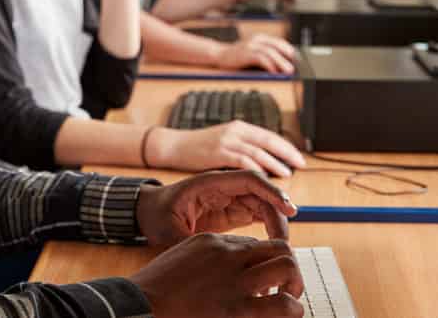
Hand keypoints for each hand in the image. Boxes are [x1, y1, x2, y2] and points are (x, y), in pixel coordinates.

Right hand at [130, 234, 303, 317]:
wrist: (140, 306)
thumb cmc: (153, 290)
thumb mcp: (180, 260)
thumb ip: (204, 260)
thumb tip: (222, 272)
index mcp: (212, 242)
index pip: (253, 244)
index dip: (262, 263)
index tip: (261, 280)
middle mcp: (229, 255)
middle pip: (278, 246)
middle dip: (288, 265)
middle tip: (285, 286)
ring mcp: (235, 281)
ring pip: (287, 266)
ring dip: (294, 283)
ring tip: (289, 300)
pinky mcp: (237, 310)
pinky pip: (282, 305)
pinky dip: (291, 309)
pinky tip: (285, 316)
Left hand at [135, 169, 298, 245]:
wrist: (149, 212)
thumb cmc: (157, 214)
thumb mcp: (168, 229)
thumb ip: (189, 241)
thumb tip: (208, 258)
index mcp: (210, 182)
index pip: (248, 179)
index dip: (271, 191)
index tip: (287, 208)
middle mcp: (225, 186)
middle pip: (261, 192)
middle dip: (278, 212)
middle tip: (284, 240)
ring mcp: (230, 198)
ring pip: (263, 204)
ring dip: (276, 221)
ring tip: (279, 246)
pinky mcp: (233, 211)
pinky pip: (258, 213)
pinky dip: (269, 225)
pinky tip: (273, 242)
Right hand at [148, 121, 306, 177]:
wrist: (174, 146)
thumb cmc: (198, 149)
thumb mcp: (224, 144)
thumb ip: (242, 151)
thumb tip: (264, 166)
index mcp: (239, 127)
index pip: (269, 135)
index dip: (286, 147)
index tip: (299, 158)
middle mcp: (236, 131)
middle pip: (268, 141)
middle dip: (287, 153)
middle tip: (301, 164)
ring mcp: (227, 141)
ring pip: (258, 151)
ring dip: (275, 163)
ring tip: (287, 174)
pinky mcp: (218, 152)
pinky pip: (243, 161)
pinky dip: (256, 169)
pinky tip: (264, 178)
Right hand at [216, 34, 295, 73]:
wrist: (219, 55)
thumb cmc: (238, 56)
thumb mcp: (254, 52)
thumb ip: (266, 54)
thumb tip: (284, 63)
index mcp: (260, 38)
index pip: (280, 42)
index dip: (290, 51)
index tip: (298, 61)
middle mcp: (256, 39)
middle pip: (277, 46)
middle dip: (288, 57)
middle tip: (295, 67)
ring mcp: (250, 45)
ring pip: (270, 52)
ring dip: (281, 62)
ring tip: (288, 71)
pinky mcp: (245, 53)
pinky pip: (260, 58)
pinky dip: (269, 65)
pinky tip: (274, 71)